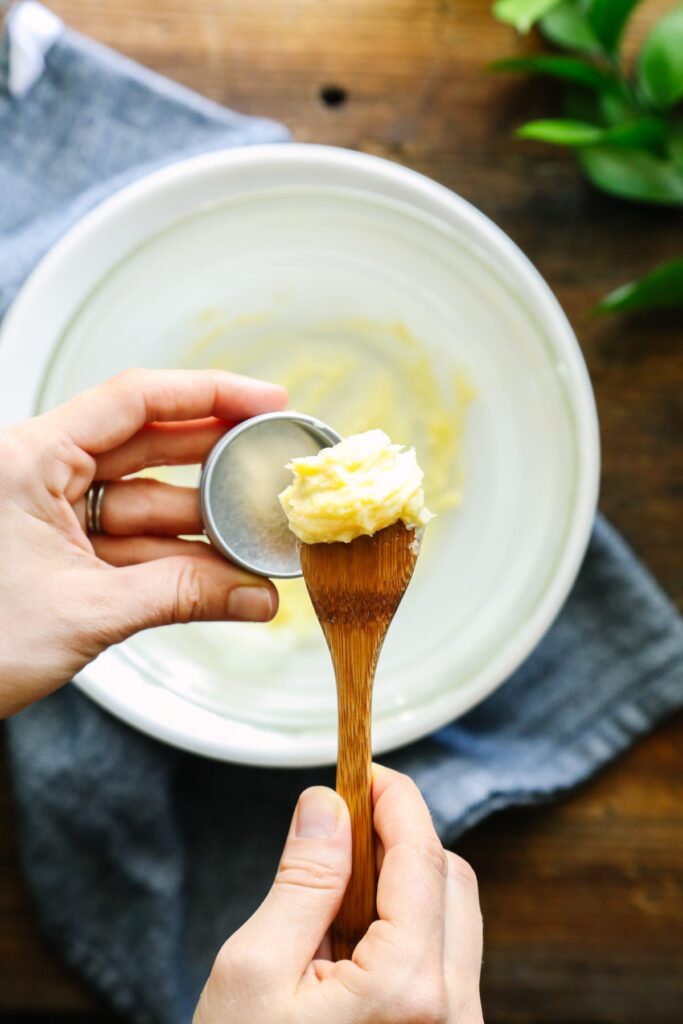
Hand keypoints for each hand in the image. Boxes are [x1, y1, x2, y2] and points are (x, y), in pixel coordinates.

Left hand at [0, 368, 286, 715]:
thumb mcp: (85, 612)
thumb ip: (179, 597)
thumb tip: (255, 597)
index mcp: (29, 458)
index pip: (133, 401)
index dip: (208, 394)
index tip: (265, 399)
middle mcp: (40, 475)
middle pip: (147, 446)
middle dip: (215, 461)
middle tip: (273, 463)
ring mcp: (50, 515)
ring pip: (145, 504)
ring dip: (201, 530)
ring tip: (256, 548)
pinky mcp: (59, 553)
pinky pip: (130, 544)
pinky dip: (174, 562)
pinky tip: (221, 578)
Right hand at [194, 766, 483, 1023]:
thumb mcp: (256, 972)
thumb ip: (303, 880)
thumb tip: (327, 805)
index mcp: (410, 991)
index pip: (422, 855)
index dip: (394, 799)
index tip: (363, 770)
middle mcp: (455, 1015)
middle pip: (449, 878)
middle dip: (398, 839)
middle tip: (336, 834)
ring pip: (454, 916)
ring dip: (402, 884)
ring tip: (332, 908)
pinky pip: (445, 959)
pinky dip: (406, 928)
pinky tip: (350, 950)